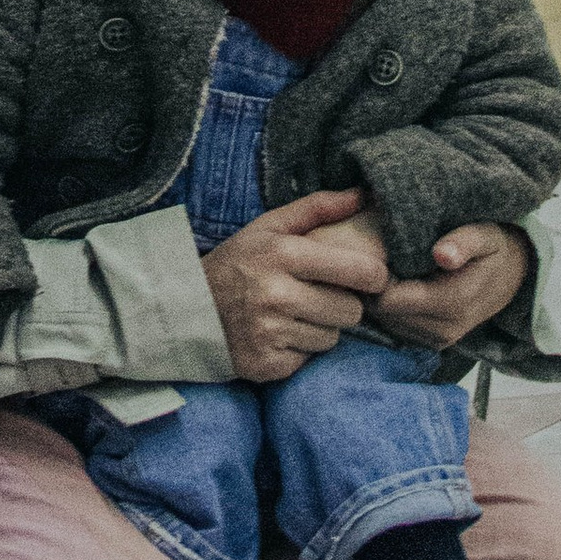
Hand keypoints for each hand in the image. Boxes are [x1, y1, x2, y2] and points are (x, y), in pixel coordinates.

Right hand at [203, 188, 393, 383]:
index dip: (374, 275)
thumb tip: (363, 194)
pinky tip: (277, 335)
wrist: (186, 310)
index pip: (359, 271)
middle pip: (351, 310)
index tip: (370, 276)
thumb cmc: (237, 263)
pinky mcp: (268, 365)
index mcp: (282, 254)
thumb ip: (318, 208)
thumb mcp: (269, 227)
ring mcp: (271, 333)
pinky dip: (299, 350)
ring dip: (320, 328)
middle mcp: (277, 294)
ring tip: (291, 315)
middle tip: (315, 295)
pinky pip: (309, 359)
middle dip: (340, 304)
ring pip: (332, 337)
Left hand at [369, 220, 534, 349]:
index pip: (389, 299)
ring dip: (382, 299)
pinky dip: (393, 310)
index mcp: (453, 301)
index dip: (374, 278)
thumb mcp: (485, 235)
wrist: (515, 277)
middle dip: (374, 288)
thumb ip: (463, 242)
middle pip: (384, 313)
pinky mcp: (435, 343)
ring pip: (388, 322)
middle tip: (373, 259)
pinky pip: (399, 328)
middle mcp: (444, 328)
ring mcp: (440, 340)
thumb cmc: (494, 250)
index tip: (370, 254)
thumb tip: (443, 254)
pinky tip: (399, 286)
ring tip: (386, 271)